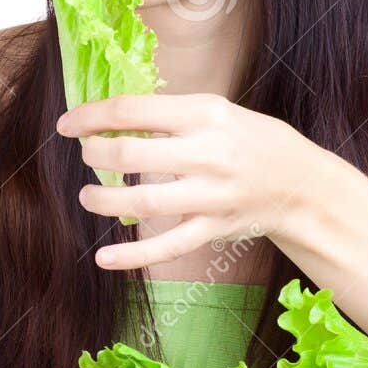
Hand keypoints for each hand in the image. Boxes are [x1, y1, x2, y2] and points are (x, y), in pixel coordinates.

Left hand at [56, 92, 308, 270]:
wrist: (300, 182)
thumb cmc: (250, 140)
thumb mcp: (217, 110)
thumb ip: (170, 114)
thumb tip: (111, 117)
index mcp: (205, 113)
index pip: (134, 110)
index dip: (91, 116)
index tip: (67, 125)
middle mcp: (207, 153)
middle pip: (132, 155)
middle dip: (96, 155)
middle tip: (87, 156)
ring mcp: (211, 195)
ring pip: (143, 201)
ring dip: (104, 200)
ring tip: (89, 196)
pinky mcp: (213, 228)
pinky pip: (167, 246)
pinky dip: (133, 256)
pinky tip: (104, 258)